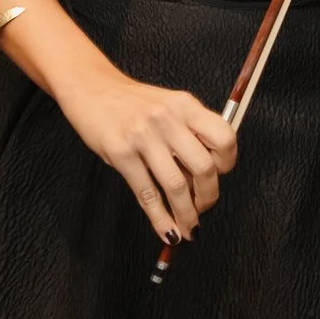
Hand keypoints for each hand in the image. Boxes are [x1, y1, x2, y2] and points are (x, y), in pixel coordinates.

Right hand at [58, 65, 237, 241]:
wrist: (92, 87)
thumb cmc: (132, 101)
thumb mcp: (168, 105)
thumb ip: (188, 132)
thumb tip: (204, 176)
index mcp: (186, 105)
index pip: (224, 137)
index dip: (228, 163)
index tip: (221, 175)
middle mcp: (168, 119)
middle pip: (204, 167)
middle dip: (208, 196)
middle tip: (204, 208)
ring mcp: (143, 136)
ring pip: (176, 186)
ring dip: (187, 215)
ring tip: (189, 228)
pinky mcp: (120, 153)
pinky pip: (147, 194)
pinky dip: (160, 219)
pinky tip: (168, 231)